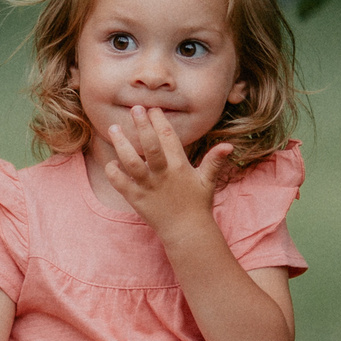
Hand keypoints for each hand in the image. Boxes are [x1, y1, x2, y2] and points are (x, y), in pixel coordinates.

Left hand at [102, 105, 230, 232]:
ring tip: (114, 129)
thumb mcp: (207, 181)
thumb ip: (214, 161)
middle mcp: (163, 174)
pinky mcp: (136, 199)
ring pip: (131, 161)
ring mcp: (148, 186)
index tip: (152, 108)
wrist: (187, 232)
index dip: (160, 120)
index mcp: (180, 166)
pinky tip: (111, 162)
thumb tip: (229, 145)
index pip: (169, 137)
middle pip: (150, 145)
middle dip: (142, 125)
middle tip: (135, 108)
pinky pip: (120, 182)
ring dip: (121, 144)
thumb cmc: (197, 204)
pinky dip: (113, 171)